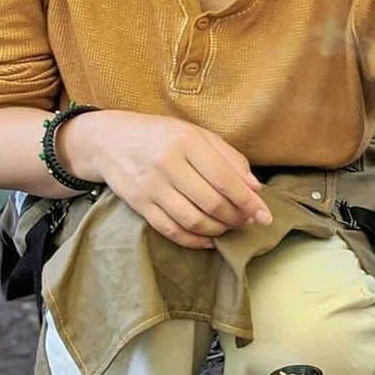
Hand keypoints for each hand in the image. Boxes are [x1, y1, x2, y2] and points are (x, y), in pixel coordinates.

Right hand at [60, 110, 270, 248]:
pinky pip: (171, 230)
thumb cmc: (161, 135)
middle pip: (212, 203)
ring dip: (218, 230)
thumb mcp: (197, 134)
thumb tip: (256, 188)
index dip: (248, 201)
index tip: (265, 216)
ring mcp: (151, 186)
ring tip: (229, 227)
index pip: (225, 179)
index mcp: (186, 141)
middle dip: (236, 218)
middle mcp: (167, 164)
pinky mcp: (139, 205)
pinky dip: (194, 240)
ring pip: (193, 221)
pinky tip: (208, 239)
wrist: (110, 141)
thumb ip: (229, 158)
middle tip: (247, 221)